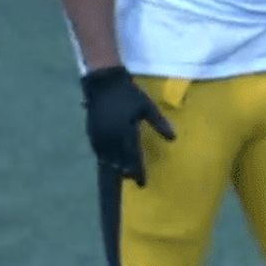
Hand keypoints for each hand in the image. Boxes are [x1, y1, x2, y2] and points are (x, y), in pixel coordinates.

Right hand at [82, 66, 174, 186]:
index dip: (138, 171)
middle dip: (126, 171)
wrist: (104, 82)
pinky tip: (107, 159)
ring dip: (114, 166)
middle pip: (119, 161)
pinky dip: (103, 157)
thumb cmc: (128, 94)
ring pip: (106, 157)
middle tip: (132, 178)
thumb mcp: (147, 107)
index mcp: (126, 131)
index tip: (142, 183)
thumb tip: (173, 139)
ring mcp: (100, 135)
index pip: (133, 158)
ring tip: (120, 172)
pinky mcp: (91, 131)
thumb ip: (159, 123)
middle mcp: (112, 137)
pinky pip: (97, 149)